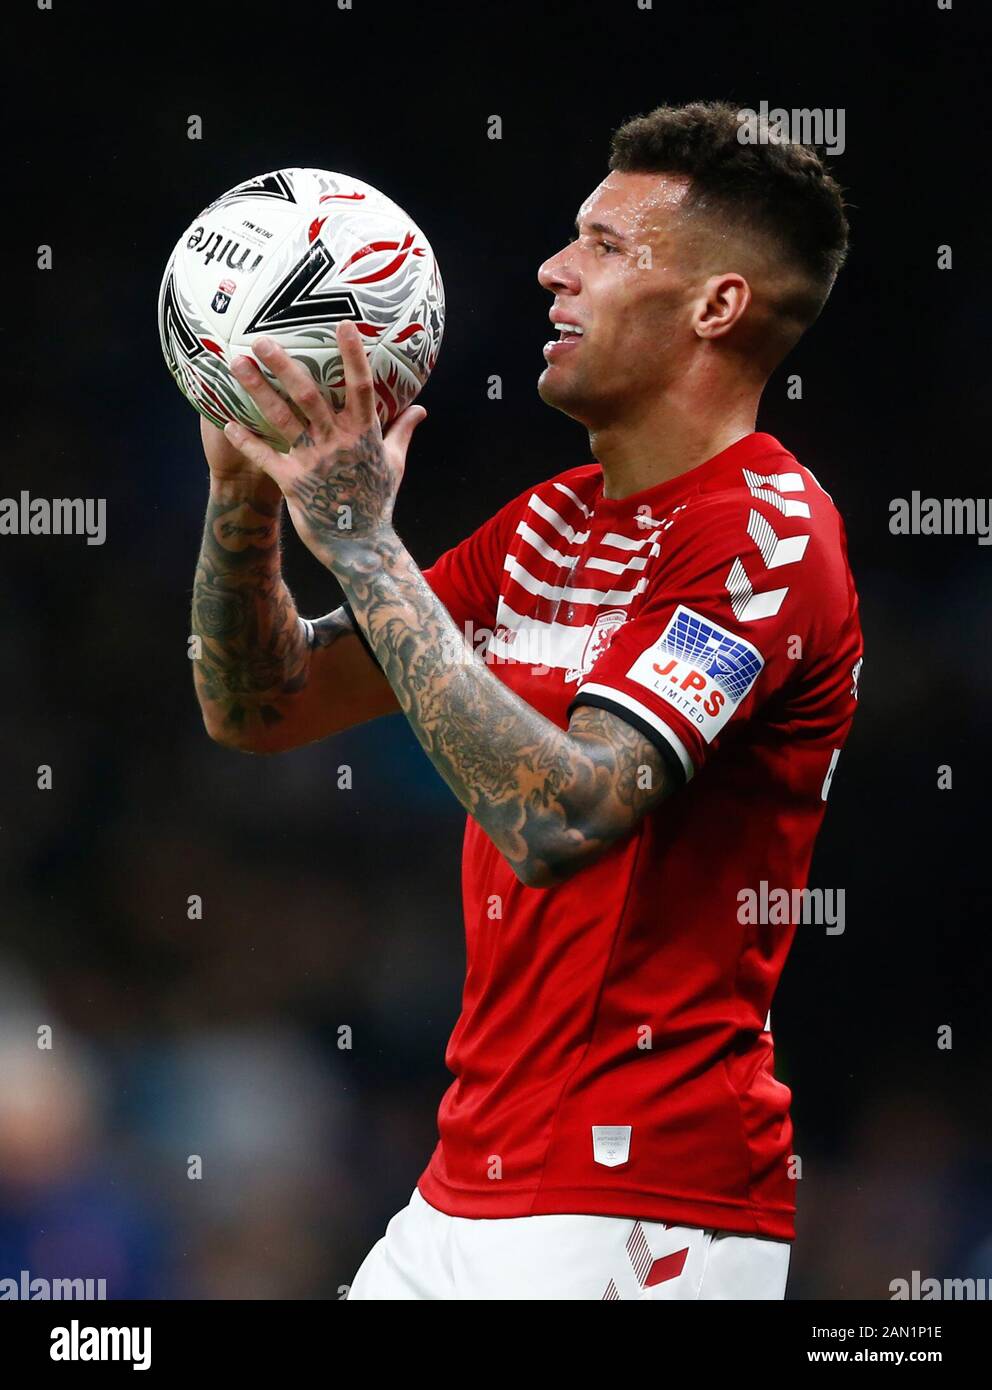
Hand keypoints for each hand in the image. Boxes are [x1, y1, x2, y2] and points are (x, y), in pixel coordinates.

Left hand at [222, 323, 425, 562]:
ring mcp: (315, 461)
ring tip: (236, 364)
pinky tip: (225, 423)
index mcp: (365, 433)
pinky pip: (265, 456)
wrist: (360, 546)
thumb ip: (403, 431)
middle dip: (285, 366)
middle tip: (263, 339)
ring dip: (258, 390)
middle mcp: (338, 442)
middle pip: (310, 396)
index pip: (361, 387)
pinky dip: (245, 440)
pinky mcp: (294, 482)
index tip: (343, 324)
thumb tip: (421, 408)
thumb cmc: (378, 501)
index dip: (353, 356)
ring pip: (283, 418)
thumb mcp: (395, 463)